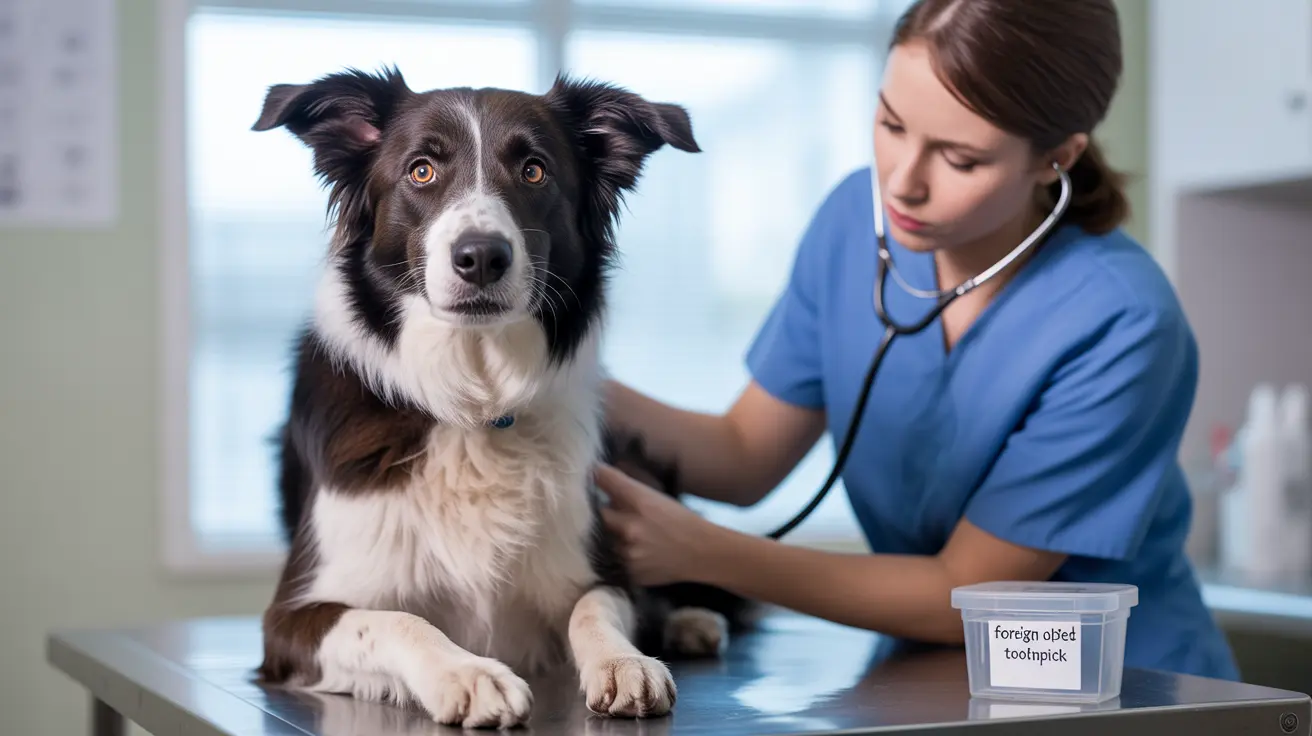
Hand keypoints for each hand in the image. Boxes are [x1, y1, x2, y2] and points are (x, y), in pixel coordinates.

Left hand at [595, 464, 719, 586]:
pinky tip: (637, 551)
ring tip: (632, 536)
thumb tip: (604, 477)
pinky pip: (615, 559)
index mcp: (640, 501)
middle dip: (608, 512)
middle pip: (600, 512)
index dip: (600, 476)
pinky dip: (622, 554)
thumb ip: (630, 490)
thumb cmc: (682, 521)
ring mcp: (628, 552)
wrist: (702, 553)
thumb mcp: (659, 498)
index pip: (606, 480)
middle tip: (617, 513)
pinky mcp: (629, 571)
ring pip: (605, 538)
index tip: (597, 476)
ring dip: (613, 535)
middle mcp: (630, 526)